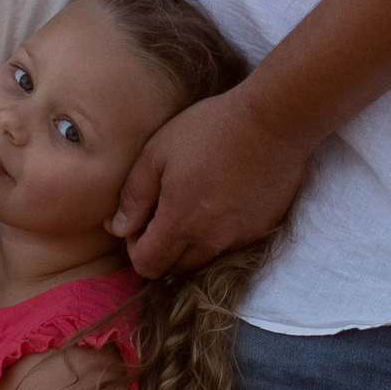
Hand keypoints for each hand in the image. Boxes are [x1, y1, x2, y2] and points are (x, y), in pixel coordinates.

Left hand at [111, 83, 311, 280]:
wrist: (273, 121)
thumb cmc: (209, 130)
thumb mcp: (157, 154)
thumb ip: (134, 197)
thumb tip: (117, 229)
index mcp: (180, 223)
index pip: (147, 265)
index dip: (135, 248)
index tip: (141, 221)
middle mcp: (211, 240)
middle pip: (176, 268)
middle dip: (162, 249)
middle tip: (164, 212)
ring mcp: (241, 237)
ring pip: (205, 259)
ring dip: (191, 243)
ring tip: (194, 205)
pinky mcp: (262, 228)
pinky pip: (232, 244)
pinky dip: (220, 232)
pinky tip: (223, 198)